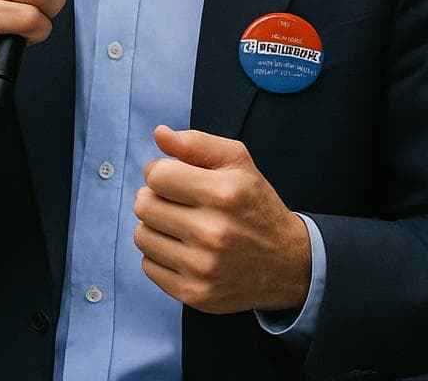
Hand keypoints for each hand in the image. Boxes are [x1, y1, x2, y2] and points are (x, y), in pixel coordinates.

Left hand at [133, 125, 310, 314]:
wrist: (286, 263)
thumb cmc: (255, 204)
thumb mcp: (238, 163)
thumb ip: (196, 143)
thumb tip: (159, 134)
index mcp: (223, 193)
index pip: (156, 176)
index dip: (160, 172)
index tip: (174, 178)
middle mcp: (213, 232)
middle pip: (143, 205)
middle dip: (154, 198)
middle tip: (176, 203)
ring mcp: (202, 267)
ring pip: (141, 236)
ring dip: (154, 227)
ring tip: (179, 226)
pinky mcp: (194, 294)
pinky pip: (148, 266)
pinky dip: (160, 255)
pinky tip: (183, 250)